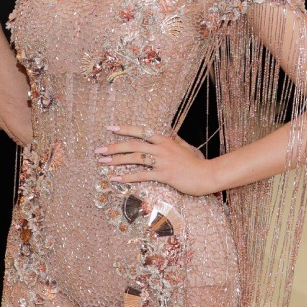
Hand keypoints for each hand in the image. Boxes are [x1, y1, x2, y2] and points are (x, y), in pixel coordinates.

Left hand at [95, 125, 218, 195]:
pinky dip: (127, 177)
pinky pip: (142, 175)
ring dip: (117, 160)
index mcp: (165, 140)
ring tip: (103, 162)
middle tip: (99, 149)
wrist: (207, 175)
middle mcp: (162, 148)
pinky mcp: (164, 174)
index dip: (125, 129)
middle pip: (133, 144)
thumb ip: (174, 140)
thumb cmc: (196, 162)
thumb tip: (168, 133)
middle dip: (114, 146)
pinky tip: (116, 178)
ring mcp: (163, 161)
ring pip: (135, 158)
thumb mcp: (185, 146)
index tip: (110, 128)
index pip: (141, 131)